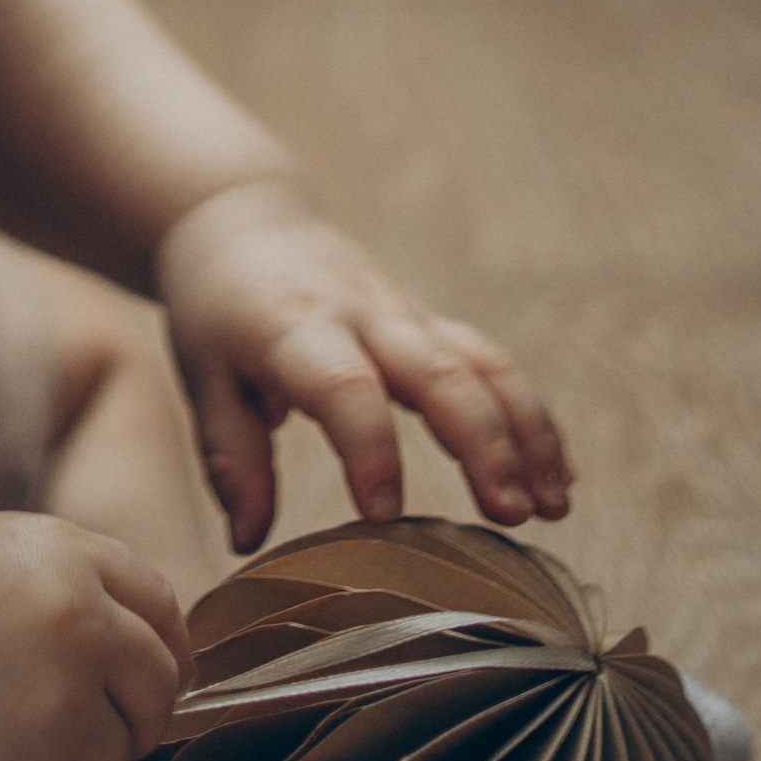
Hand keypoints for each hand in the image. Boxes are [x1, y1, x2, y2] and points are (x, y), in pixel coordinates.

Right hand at [0, 510, 187, 760]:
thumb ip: (78, 585)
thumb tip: (163, 652)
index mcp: (70, 561)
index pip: (166, 613)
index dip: (159, 653)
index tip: (138, 684)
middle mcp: (80, 630)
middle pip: (155, 695)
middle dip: (125, 720)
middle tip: (59, 732)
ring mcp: (58, 715)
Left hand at [156, 179, 571, 555]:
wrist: (244, 218)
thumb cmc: (215, 309)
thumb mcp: (201, 375)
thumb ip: (230, 458)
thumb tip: (249, 543)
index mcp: (294, 326)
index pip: (342, 385)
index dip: (369, 448)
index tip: (384, 517)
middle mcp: (363, 314)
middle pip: (437, 370)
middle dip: (482, 440)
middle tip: (511, 513)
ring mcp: (406, 314)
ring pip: (483, 363)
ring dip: (527, 430)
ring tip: (556, 506)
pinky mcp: (431, 323)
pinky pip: (493, 364)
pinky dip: (531, 417)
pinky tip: (559, 479)